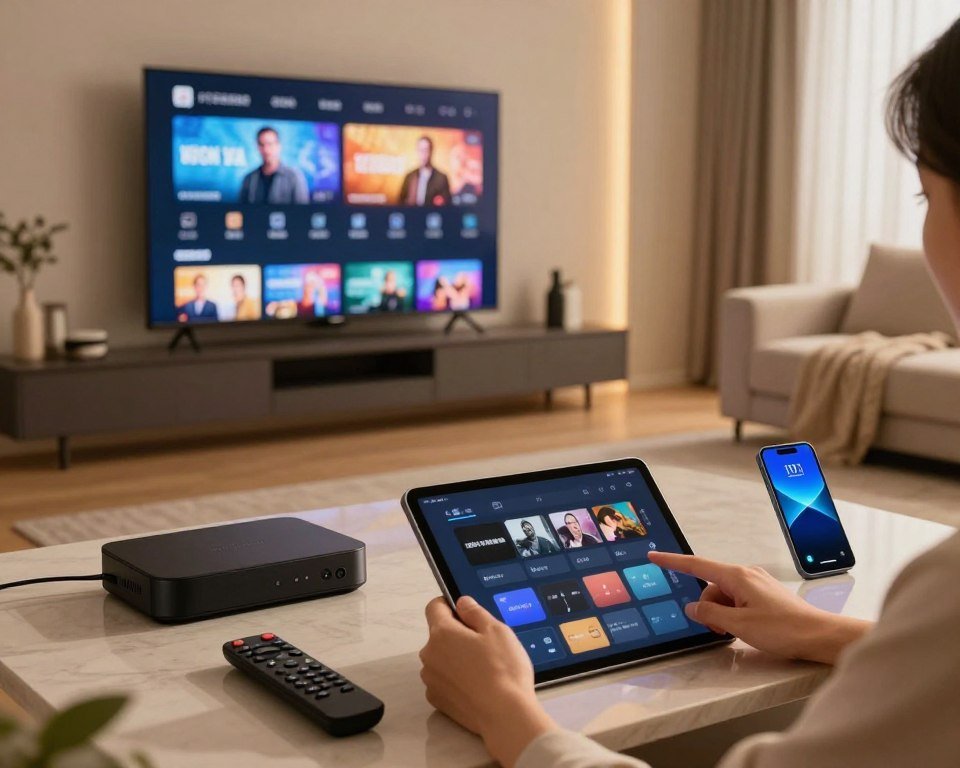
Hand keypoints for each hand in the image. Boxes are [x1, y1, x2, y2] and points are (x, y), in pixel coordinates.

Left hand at [420, 595, 556, 766]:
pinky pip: (443, 680)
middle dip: (457, 635)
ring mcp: (431, 679)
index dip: (449, 604)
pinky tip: (476, 684)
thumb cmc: (503, 670)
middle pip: (439, 634)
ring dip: (455, 658)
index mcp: (442, 633)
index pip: (434, 607)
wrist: (505, 715)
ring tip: (482, 667)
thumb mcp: (496, 630)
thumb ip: (475, 612)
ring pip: (441, 658)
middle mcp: (430, 655)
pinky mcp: (437, 700)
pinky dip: (455, 679)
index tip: (464, 611)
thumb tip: (462, 602)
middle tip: (484, 644)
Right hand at [648, 551, 870, 663]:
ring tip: (738, 632)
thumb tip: (693, 607)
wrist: (820, 636)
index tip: (655, 556)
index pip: (697, 566)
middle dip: (708, 608)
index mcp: (737, 576)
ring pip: (725, 596)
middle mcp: (746, 575)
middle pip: (711, 587)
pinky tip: (746, 629)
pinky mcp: (764, 594)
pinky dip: (735, 614)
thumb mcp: (739, 625)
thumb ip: (711, 615)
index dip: (673, 562)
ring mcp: (756, 584)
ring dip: (723, 614)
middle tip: (720, 631)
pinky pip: (738, 600)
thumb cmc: (784, 629)